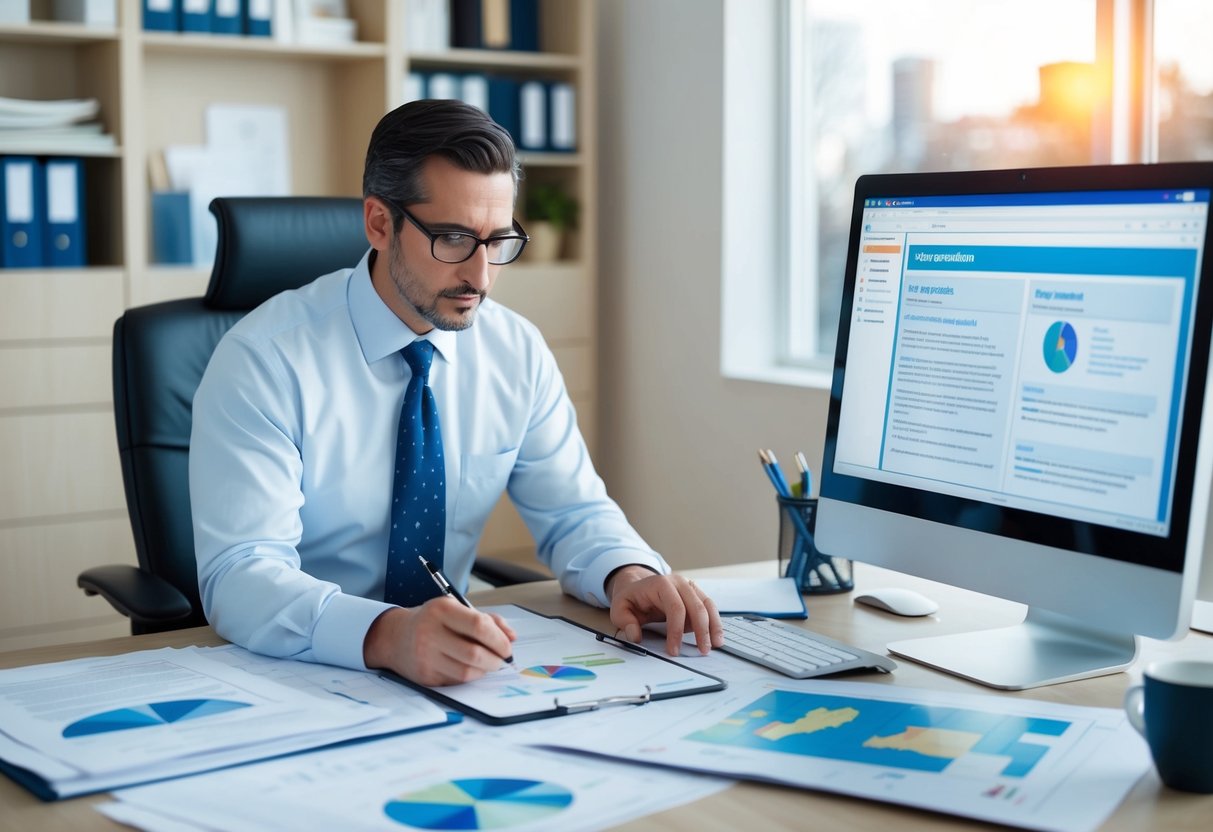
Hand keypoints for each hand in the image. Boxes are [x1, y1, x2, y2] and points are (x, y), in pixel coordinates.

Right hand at [363, 597, 516, 685]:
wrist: (395, 637)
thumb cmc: (433, 621)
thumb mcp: (457, 609)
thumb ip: (488, 619)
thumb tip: (511, 637)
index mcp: (442, 609)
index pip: (478, 626)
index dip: (499, 639)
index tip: (507, 646)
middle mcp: (430, 632)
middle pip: (474, 653)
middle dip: (496, 659)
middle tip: (502, 659)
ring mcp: (425, 656)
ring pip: (467, 672)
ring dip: (485, 670)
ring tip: (488, 663)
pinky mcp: (424, 676)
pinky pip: (456, 681)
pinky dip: (469, 677)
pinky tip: (469, 668)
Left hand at [607, 566, 723, 656]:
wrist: (638, 586)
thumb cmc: (631, 600)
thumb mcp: (620, 609)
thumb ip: (625, 622)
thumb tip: (635, 635)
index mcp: (661, 584)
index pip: (675, 607)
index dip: (677, 630)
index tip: (674, 650)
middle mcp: (679, 582)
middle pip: (696, 606)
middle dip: (701, 630)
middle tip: (702, 651)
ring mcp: (689, 586)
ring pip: (707, 605)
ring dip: (713, 626)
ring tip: (715, 645)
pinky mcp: (696, 594)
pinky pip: (709, 607)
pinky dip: (714, 621)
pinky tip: (716, 637)